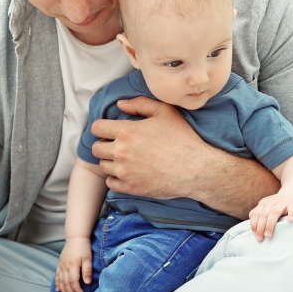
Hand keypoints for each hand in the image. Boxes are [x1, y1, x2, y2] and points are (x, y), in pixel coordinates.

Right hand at [54, 238, 93, 291]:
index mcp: (73, 266)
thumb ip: (87, 270)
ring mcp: (61, 265)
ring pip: (60, 281)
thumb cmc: (83, 247)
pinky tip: (58, 289)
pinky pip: (57, 275)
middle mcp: (65, 267)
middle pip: (66, 283)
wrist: (75, 237)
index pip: (73, 281)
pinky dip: (57, 283)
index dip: (76, 289)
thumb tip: (87, 282)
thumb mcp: (88, 258)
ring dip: (63, 291)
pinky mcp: (60, 264)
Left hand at [89, 97, 208, 198]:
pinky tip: (128, 173)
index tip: (109, 130)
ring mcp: (125, 172)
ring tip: (125, 159)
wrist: (196, 169)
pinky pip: (111, 183)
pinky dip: (116, 178)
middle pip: (96, 148)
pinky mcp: (131, 188)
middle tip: (118, 145)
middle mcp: (121, 152)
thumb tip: (120, 105)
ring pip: (103, 166)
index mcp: (127, 132)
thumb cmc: (182, 138)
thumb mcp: (165, 112)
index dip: (102, 127)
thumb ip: (140, 104)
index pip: (97, 128)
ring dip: (111, 161)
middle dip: (105, 144)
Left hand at [249, 192, 292, 240]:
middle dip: (260, 227)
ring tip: (268, 235)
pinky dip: (291, 214)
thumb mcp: (267, 208)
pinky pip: (292, 209)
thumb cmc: (279, 206)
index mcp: (264, 203)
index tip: (254, 234)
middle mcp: (272, 202)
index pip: (255, 213)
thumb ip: (259, 215)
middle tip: (260, 238)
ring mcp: (283, 202)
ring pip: (275, 212)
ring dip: (270, 224)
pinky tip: (290, 221)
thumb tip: (253, 229)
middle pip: (264, 214)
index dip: (253, 224)